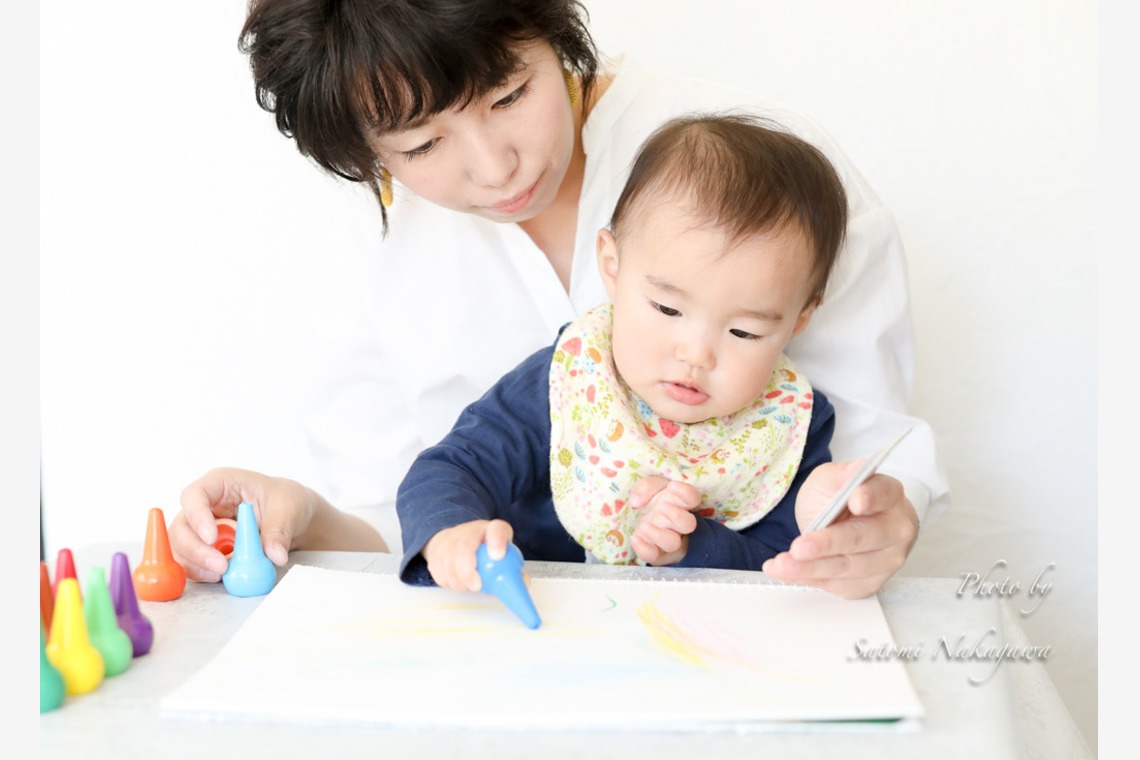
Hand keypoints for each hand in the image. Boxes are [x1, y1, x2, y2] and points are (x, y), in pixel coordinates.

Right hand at [171, 467, 385, 582]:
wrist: (292, 519)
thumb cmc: (286, 501)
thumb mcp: (289, 509)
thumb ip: (279, 530)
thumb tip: (274, 555)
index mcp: (221, 484)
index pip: (195, 495)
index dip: (197, 516)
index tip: (212, 537)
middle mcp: (205, 505)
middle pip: (181, 526)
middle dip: (196, 548)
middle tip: (220, 566)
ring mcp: (201, 528)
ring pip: (182, 547)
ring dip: (197, 564)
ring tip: (223, 574)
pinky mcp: (205, 549)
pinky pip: (193, 563)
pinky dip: (203, 572)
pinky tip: (221, 577)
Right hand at [422, 519, 524, 592]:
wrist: (457, 540)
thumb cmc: (484, 550)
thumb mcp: (503, 553)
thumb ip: (514, 568)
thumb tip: (522, 584)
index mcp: (492, 529)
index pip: (497, 529)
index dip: (497, 542)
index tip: (498, 556)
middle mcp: (469, 531)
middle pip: (463, 548)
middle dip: (468, 571)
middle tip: (477, 585)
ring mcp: (449, 540)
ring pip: (449, 565)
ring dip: (459, 582)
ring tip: (470, 584)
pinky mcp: (434, 553)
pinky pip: (439, 573)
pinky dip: (448, 582)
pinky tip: (457, 581)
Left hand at [628, 476, 701, 565]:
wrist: (641, 524)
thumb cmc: (651, 502)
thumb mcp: (650, 487)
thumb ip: (646, 487)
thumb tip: (637, 501)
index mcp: (679, 504)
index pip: (692, 498)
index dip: (685, 492)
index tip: (672, 485)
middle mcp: (676, 523)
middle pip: (688, 524)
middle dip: (676, 516)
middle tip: (661, 507)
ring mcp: (668, 539)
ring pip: (672, 543)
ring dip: (659, 535)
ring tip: (645, 526)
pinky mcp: (655, 553)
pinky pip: (653, 556)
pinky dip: (644, 549)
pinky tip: (635, 539)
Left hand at [762, 460, 918, 598]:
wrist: (840, 524)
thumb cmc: (840, 500)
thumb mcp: (832, 479)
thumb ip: (842, 474)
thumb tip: (857, 468)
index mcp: (890, 495)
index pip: (883, 494)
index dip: (870, 497)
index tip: (855, 500)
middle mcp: (895, 530)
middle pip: (862, 538)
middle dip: (828, 544)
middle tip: (800, 547)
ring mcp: (886, 560)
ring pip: (847, 567)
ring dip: (810, 568)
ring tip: (783, 563)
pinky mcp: (869, 583)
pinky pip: (837, 584)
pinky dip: (808, 579)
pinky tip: (787, 571)